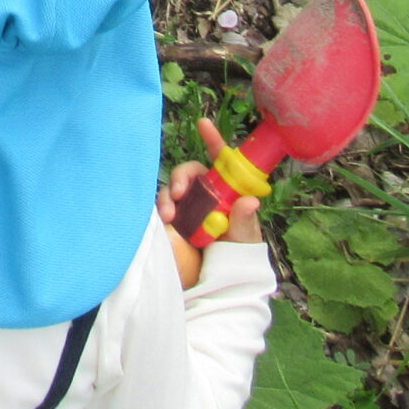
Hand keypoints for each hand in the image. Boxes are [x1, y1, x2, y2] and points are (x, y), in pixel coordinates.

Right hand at [157, 117, 262, 288]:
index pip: (219, 162)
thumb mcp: (244, 240)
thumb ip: (244, 220)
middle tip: (179, 191)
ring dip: (167, 196)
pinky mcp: (170, 223)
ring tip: (168, 214)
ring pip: (171, 189)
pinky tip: (162, 220)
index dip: (213, 141)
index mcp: (225, 193)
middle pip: (189, 172)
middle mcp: (203, 196)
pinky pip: (160, 208)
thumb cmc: (237, 258)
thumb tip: (250, 200)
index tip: (203, 123)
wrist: (218, 285)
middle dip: (181, 176)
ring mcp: (185, 209)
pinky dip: (158, 210)